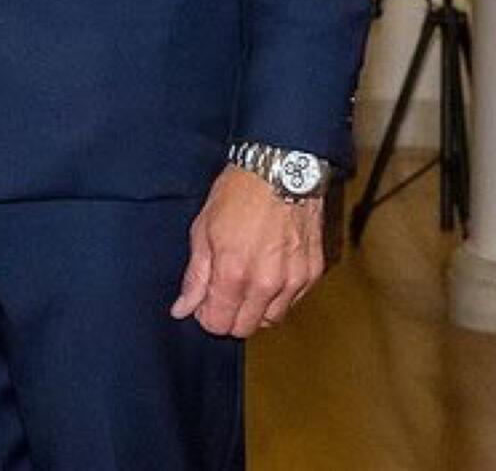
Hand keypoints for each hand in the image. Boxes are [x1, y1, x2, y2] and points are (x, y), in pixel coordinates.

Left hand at [169, 168, 323, 336]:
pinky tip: (270, 271)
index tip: (205, 300)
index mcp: (234, 274)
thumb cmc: (238, 193)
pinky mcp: (312, 272)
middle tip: (224, 290)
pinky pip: (293, 301)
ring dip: (256, 308)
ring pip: (271, 318)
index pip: (219, 325)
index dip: (207, 315)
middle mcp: (266, 283)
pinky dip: (280, 295)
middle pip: (245, 328)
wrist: (280, 167)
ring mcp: (294, 280)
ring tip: (248, 280)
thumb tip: (183, 309)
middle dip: (230, 316)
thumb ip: (195, 276)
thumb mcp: (203, 229)